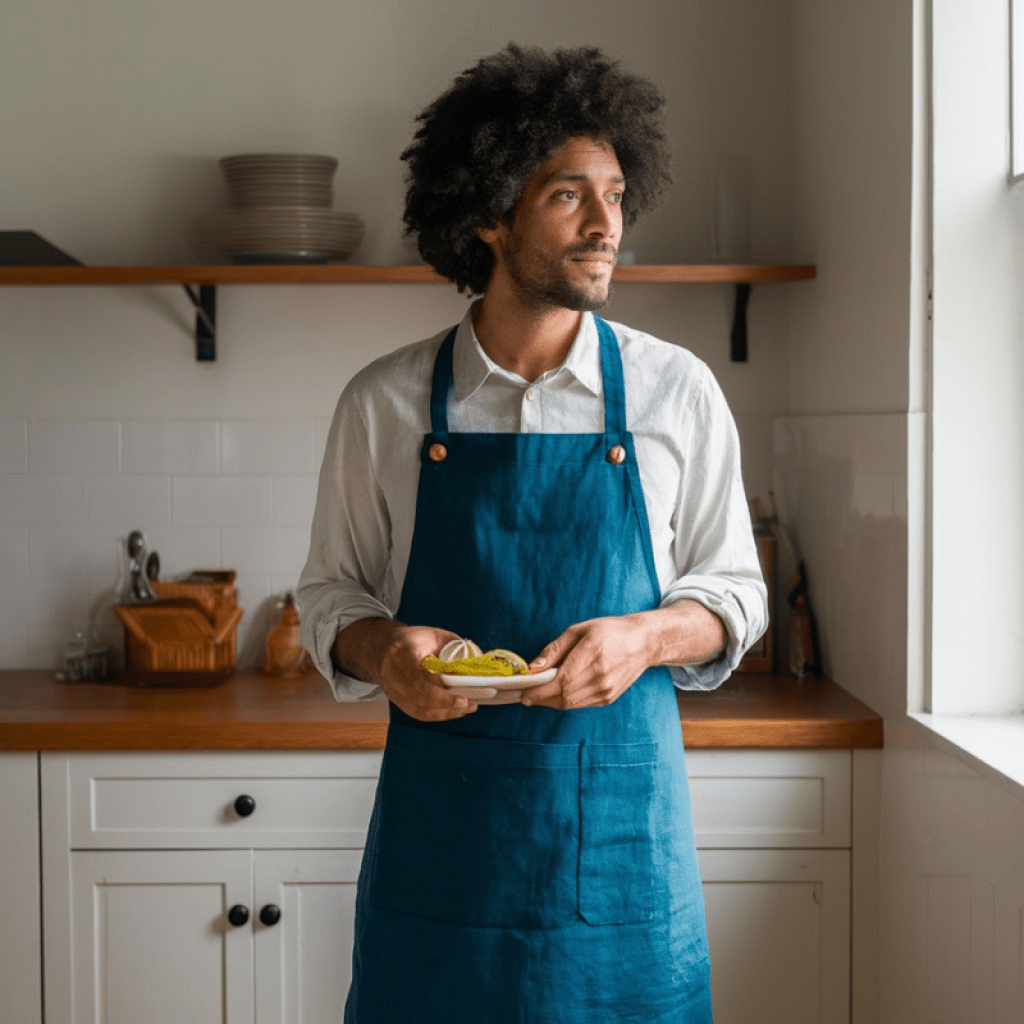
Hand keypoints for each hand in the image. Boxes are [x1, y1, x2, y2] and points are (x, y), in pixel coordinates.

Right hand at [378, 624, 481, 721]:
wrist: (388, 644)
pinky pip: (416, 712)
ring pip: (417, 708)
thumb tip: (477, 668)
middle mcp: (392, 670)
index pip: (418, 675)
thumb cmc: (417, 640)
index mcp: (403, 651)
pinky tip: (452, 711)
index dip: (439, 690)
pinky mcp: (395, 698)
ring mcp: (391, 687)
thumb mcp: (438, 636)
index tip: (460, 696)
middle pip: (418, 695)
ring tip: (465, 709)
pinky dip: (436, 714)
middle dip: (445, 704)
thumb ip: (457, 650)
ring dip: (443, 712)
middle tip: (467, 704)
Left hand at [519, 615, 651, 709]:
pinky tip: (559, 692)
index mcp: (592, 653)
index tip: (524, 693)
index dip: (539, 691)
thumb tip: (533, 667)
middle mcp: (601, 675)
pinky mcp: (609, 698)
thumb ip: (554, 649)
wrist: (643, 642)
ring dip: (551, 701)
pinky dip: (565, 701)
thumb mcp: (579, 630)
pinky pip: (580, 704)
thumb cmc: (609, 631)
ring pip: (570, 704)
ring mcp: (606, 689)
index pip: (561, 681)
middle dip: (541, 698)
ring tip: (539, 693)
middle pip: (563, 696)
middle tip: (526, 695)